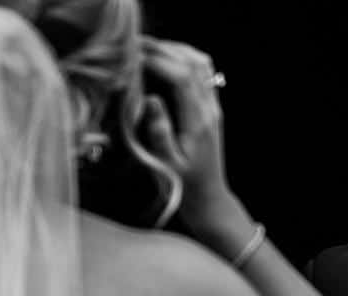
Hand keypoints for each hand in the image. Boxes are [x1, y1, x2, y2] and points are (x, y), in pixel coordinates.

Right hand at [138, 39, 244, 242]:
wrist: (209, 199)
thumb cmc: (185, 186)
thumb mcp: (167, 164)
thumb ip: (159, 132)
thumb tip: (151, 100)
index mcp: (199, 121)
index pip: (182, 77)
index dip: (158, 60)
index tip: (134, 54)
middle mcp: (210, 109)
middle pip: (192, 63)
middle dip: (163, 48)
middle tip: (135, 44)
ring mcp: (213, 106)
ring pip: (200, 63)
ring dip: (175, 49)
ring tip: (149, 47)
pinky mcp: (211, 108)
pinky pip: (204, 72)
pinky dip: (185, 58)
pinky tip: (167, 59)